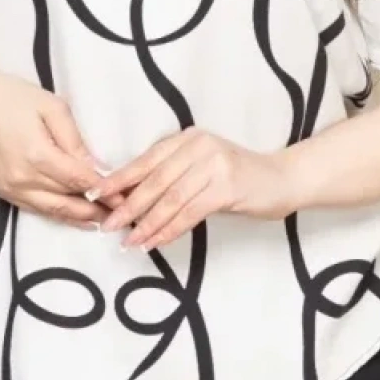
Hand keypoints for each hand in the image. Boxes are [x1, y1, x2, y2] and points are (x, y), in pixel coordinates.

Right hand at [0, 55, 127, 226]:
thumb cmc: (13, 97)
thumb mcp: (52, 108)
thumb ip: (76, 141)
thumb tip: (99, 167)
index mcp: (39, 155)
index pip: (80, 180)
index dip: (105, 191)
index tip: (126, 197)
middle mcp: (24, 179)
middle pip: (69, 201)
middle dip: (98, 209)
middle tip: (123, 214)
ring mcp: (11, 189)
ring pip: (54, 211)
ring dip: (81, 219)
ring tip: (106, 222)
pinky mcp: (4, 192)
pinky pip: (37, 210)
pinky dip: (59, 216)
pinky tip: (78, 219)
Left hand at [89, 125, 292, 251]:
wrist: (283, 180)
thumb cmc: (238, 178)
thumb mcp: (201, 170)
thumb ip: (171, 178)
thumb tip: (129, 201)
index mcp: (187, 138)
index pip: (145, 160)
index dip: (119, 179)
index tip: (96, 196)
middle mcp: (198, 145)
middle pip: (154, 181)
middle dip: (128, 206)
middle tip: (108, 226)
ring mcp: (213, 163)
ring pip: (169, 199)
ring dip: (146, 224)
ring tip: (129, 241)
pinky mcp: (226, 185)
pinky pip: (189, 212)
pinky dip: (169, 229)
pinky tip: (156, 241)